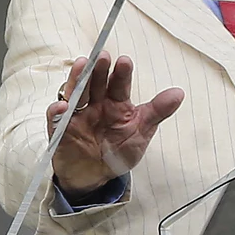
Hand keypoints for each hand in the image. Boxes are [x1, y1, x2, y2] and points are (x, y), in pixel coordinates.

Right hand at [47, 55, 185, 193]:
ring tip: (81, 65)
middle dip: (98, 69)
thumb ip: (157, 112)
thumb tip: (179, 93)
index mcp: (116, 103)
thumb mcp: (141, 132)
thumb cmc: (118, 152)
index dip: (121, 73)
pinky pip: (56, 119)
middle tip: (102, 56)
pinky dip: (57, 111)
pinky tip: (63, 105)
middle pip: (95, 82)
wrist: (96, 177)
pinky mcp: (60, 130)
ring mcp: (77, 115)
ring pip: (76, 92)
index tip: (124, 62)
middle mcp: (96, 104)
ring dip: (77, 78)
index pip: (119, 84)